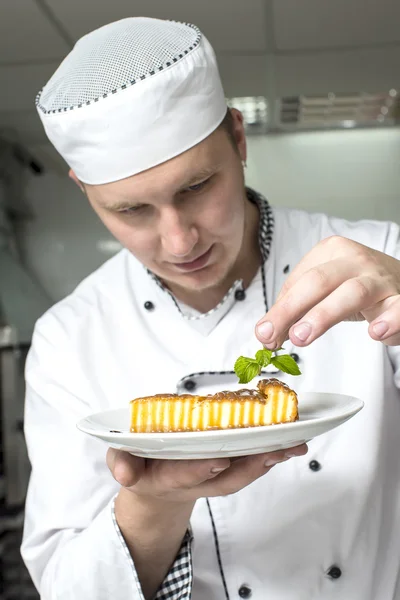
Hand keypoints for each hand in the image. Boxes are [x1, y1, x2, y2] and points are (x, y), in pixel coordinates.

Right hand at [107, 444, 307, 503]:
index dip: (200, 469)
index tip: (218, 460)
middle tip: (272, 452)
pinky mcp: (226, 468)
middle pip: (224, 477)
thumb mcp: (122, 460)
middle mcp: (195, 480)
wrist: (153, 484)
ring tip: (291, 446)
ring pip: (242, 473)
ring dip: (267, 460)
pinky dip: (269, 455)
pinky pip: (249, 465)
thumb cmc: (139, 463)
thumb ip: (121, 462)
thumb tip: (124, 473)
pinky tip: (289, 444)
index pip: (182, 475)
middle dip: (248, 465)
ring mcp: (212, 476)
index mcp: (166, 477)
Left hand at [256, 235, 399, 348]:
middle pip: (318, 281)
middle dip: (291, 309)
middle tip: (272, 335)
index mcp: (330, 252)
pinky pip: (398, 308)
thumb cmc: (357, 286)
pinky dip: (390, 320)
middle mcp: (354, 260)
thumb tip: (267, 336)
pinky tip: (376, 333)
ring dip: (324, 315)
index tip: (264, 333)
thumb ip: (295, 313)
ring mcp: (380, 278)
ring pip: (352, 292)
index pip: (298, 281)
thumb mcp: (323, 292)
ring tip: (302, 337)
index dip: (279, 309)